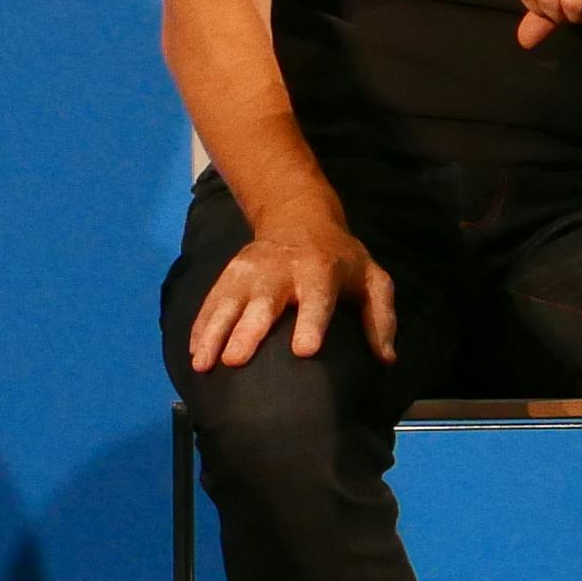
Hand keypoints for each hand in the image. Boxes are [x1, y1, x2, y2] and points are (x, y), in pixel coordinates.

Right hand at [183, 205, 395, 371]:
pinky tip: (195, 353)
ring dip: (214, 332)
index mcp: (320, 270)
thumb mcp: (372, 279)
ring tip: (203, 364)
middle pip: (263, 303)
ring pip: (229, 302)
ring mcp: (250, 271)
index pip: (317, 298)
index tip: (303, 351)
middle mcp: (281, 270)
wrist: (298, 216)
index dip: (311, 323)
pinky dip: (201, 327)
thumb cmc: (340, 259)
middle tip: (235, 361)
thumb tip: (386, 359)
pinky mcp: (229, 274)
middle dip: (248, 332)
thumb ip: (381, 317)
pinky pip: (212, 302)